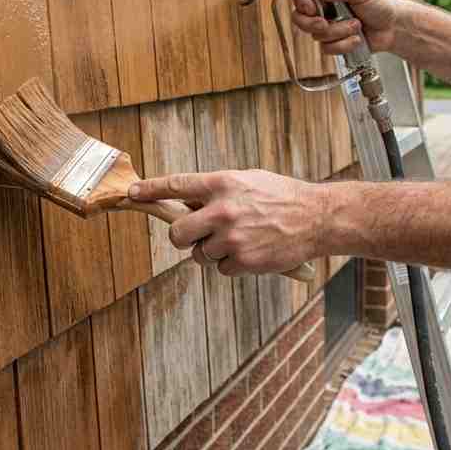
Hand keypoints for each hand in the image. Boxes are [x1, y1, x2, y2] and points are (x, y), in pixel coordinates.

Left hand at [128, 170, 329, 275]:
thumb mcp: (248, 180)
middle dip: (183, 237)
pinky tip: (251, 251)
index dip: (150, 190)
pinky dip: (232, 264)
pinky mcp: (243, 261)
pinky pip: (220, 269)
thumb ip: (217, 190)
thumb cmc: (282, 196)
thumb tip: (187, 201)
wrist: (317, 218)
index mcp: (222, 183)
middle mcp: (223, 210)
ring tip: (240, 239)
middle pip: (177, 233)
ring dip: (213, 251)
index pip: (176, 185)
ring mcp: (232, 237)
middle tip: (196, 235)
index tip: (133, 193)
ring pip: (200, 254)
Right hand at [291, 0, 400, 55]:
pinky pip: (327, 48)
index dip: (301, 2)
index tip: (310, 6)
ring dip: (338, 32)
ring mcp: (328, 26)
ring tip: (356, 25)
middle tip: (325, 22)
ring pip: (316, 35)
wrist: (393, 28)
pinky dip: (344, 44)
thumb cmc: (381, 4)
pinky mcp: (334, 42)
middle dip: (312, 23)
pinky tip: (356, 38)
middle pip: (300, 18)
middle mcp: (324, 8)